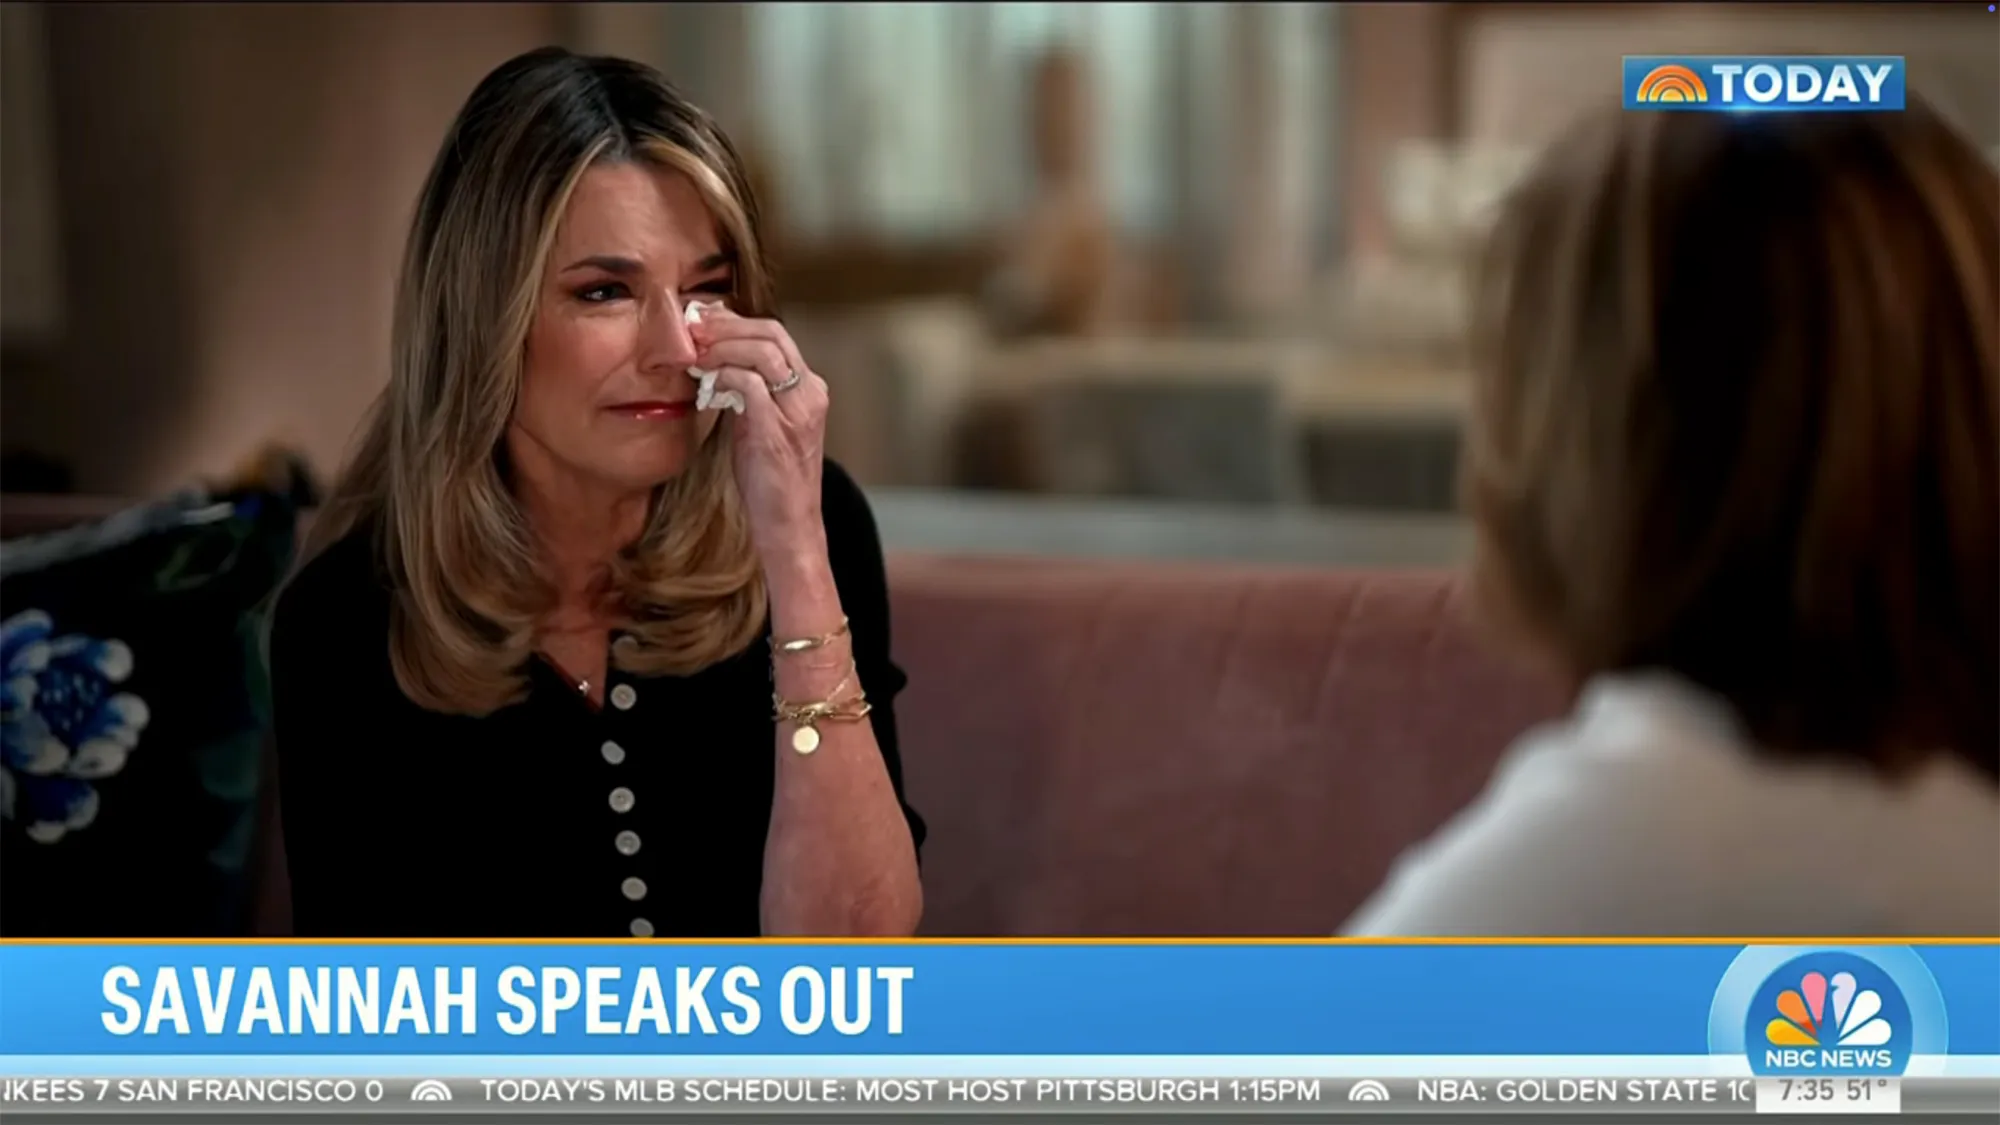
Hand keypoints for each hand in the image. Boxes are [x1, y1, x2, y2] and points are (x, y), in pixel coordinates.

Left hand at [688, 307, 829, 563]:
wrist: (788, 525)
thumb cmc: (769, 480)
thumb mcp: (760, 425)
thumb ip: (747, 392)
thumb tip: (713, 363)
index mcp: (808, 389)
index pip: (775, 334)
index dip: (735, 322)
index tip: (701, 321)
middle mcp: (810, 393)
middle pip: (772, 333)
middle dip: (726, 325)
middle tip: (690, 328)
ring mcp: (798, 411)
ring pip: (763, 351)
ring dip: (721, 346)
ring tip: (693, 352)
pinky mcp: (778, 430)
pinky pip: (750, 383)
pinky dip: (723, 375)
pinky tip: (704, 382)